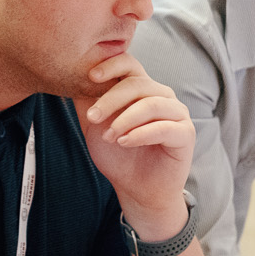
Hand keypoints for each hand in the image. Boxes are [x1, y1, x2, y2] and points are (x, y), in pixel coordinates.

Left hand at [74, 54, 195, 237]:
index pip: (129, 64)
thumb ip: (86, 102)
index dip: (111, 65)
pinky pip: (164, 127)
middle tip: (92, 117)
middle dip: (110, 100)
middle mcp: (162, 96)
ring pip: (151, 104)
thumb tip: (69, 78)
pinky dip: (141, 134)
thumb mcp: (95, 127)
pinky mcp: (186, 134)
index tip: (91, 76)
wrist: (137, 191)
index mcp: (142, 89)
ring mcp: (177, 113)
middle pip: (137, 83)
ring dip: (125, 119)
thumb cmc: (119, 156)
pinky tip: (124, 142)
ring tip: (109, 136)